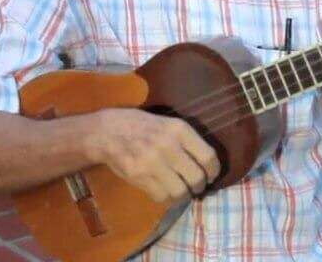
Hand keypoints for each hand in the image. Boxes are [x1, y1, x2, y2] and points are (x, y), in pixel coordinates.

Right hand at [89, 108, 219, 203]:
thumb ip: (187, 140)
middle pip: (196, 178)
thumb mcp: (169, 123)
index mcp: (179, 129)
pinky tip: (165, 191)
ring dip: (183, 195)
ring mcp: (152, 162)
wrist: (107, 131)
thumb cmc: (142, 126)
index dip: (214, 171)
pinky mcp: (138, 177)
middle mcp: (168, 145)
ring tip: (181, 191)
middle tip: (196, 186)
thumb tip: (208, 164)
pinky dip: (167, 198)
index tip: (212, 175)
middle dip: (200, 186)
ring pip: (180, 191)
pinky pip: (161, 197)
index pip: (208, 156)